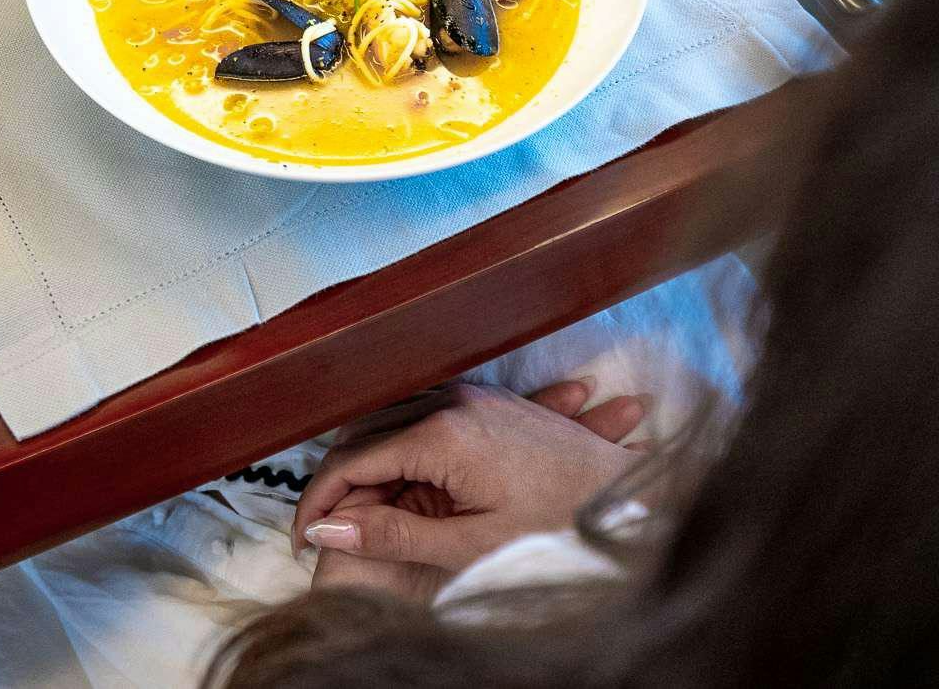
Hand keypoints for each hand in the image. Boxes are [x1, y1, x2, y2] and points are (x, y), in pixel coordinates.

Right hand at [296, 380, 645, 586]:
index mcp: (442, 434)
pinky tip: (400, 481)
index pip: (352, 461)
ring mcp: (471, 396)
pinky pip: (424, 415)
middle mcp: (451, 401)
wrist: (632, 495)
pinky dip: (402, 448)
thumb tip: (329, 529)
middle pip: (364, 435)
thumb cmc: (562, 522)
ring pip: (390, 421)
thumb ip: (395, 533)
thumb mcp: (470, 542)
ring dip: (370, 465)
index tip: (306, 541)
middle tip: (326, 533)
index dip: (320, 503)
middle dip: (339, 484)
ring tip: (358, 515)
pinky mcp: (488, 401)